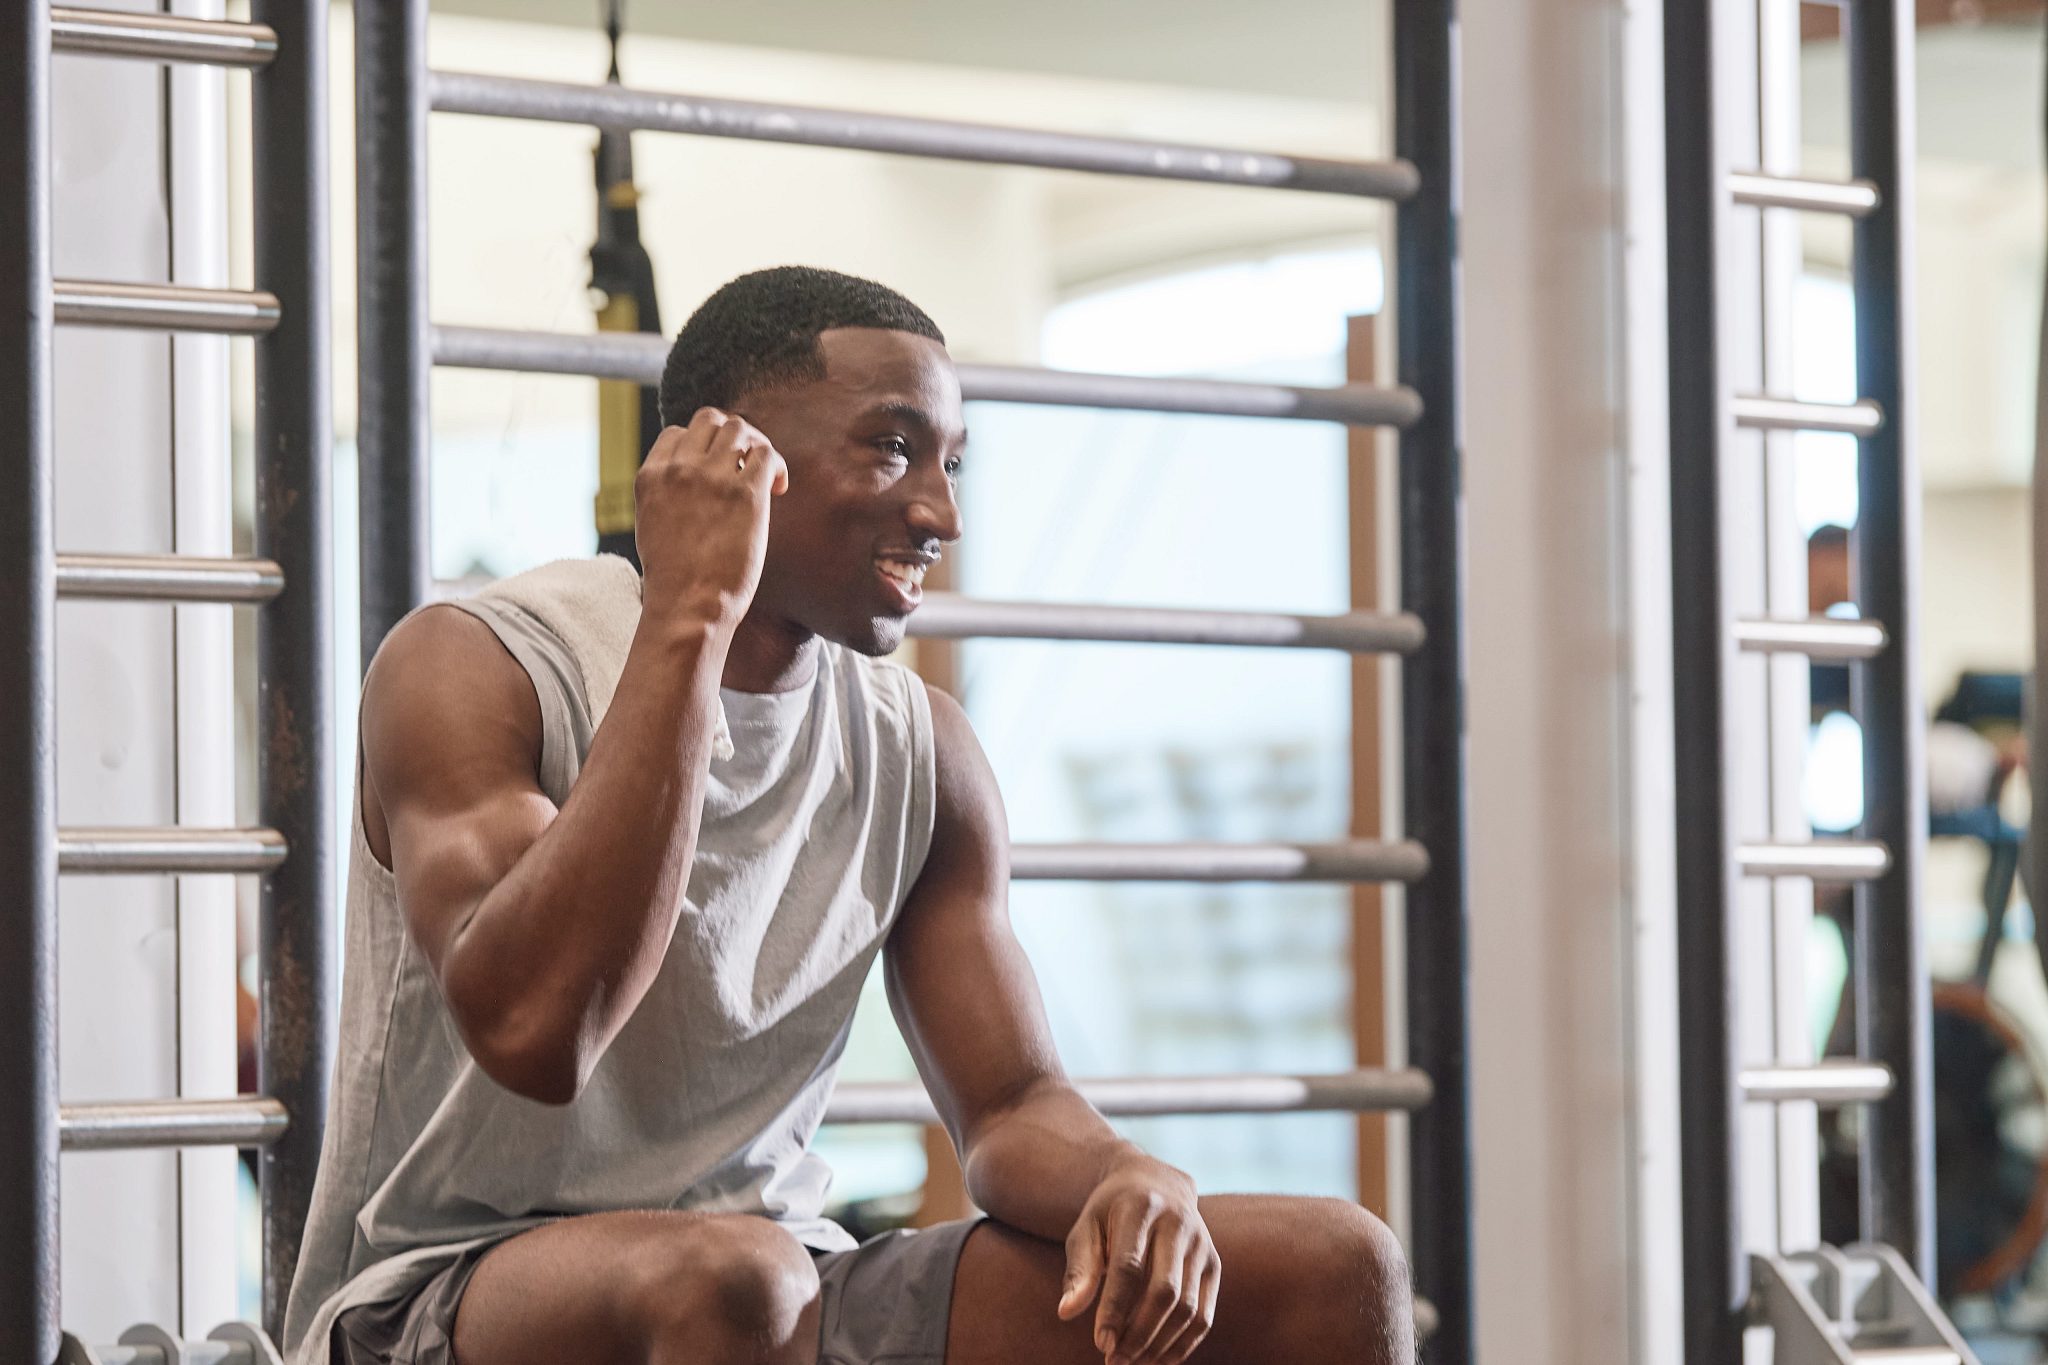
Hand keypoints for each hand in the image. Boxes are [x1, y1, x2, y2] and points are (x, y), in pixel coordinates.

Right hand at [633, 408, 789, 629]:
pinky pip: (766, 454)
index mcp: (650, 476)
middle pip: (709, 419)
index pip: (676, 433)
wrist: (687, 606)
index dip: (700, 446)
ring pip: (739, 428)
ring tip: (764, 477)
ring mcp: (711, 478)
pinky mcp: (744, 494)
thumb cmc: (674, 579)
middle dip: (731, 435)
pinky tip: (778, 490)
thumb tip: (693, 485)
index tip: (715, 469)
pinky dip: (776, 465)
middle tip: (745, 463)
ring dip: (755, 445)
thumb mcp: (652, 526)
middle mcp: (678, 469)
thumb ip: (667, 496)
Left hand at [1058, 1155, 1219, 1364]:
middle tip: (1114, 1360)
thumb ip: (1079, 1269)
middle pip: (1165, 1291)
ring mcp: (1201, 1244)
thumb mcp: (1087, 1227)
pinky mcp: (1214, 1263)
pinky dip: (1184, 1343)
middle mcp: (1178, 1223)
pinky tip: (1159, 1359)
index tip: (1101, 1343)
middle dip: (1139, 1333)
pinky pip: (1204, 1314)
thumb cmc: (1111, 1211)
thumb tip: (1066, 1312)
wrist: (1156, 1182)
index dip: (1114, 1308)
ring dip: (1160, 1344)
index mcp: (1141, 1208)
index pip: (1129, 1267)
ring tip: (1131, 1361)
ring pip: (1188, 1308)